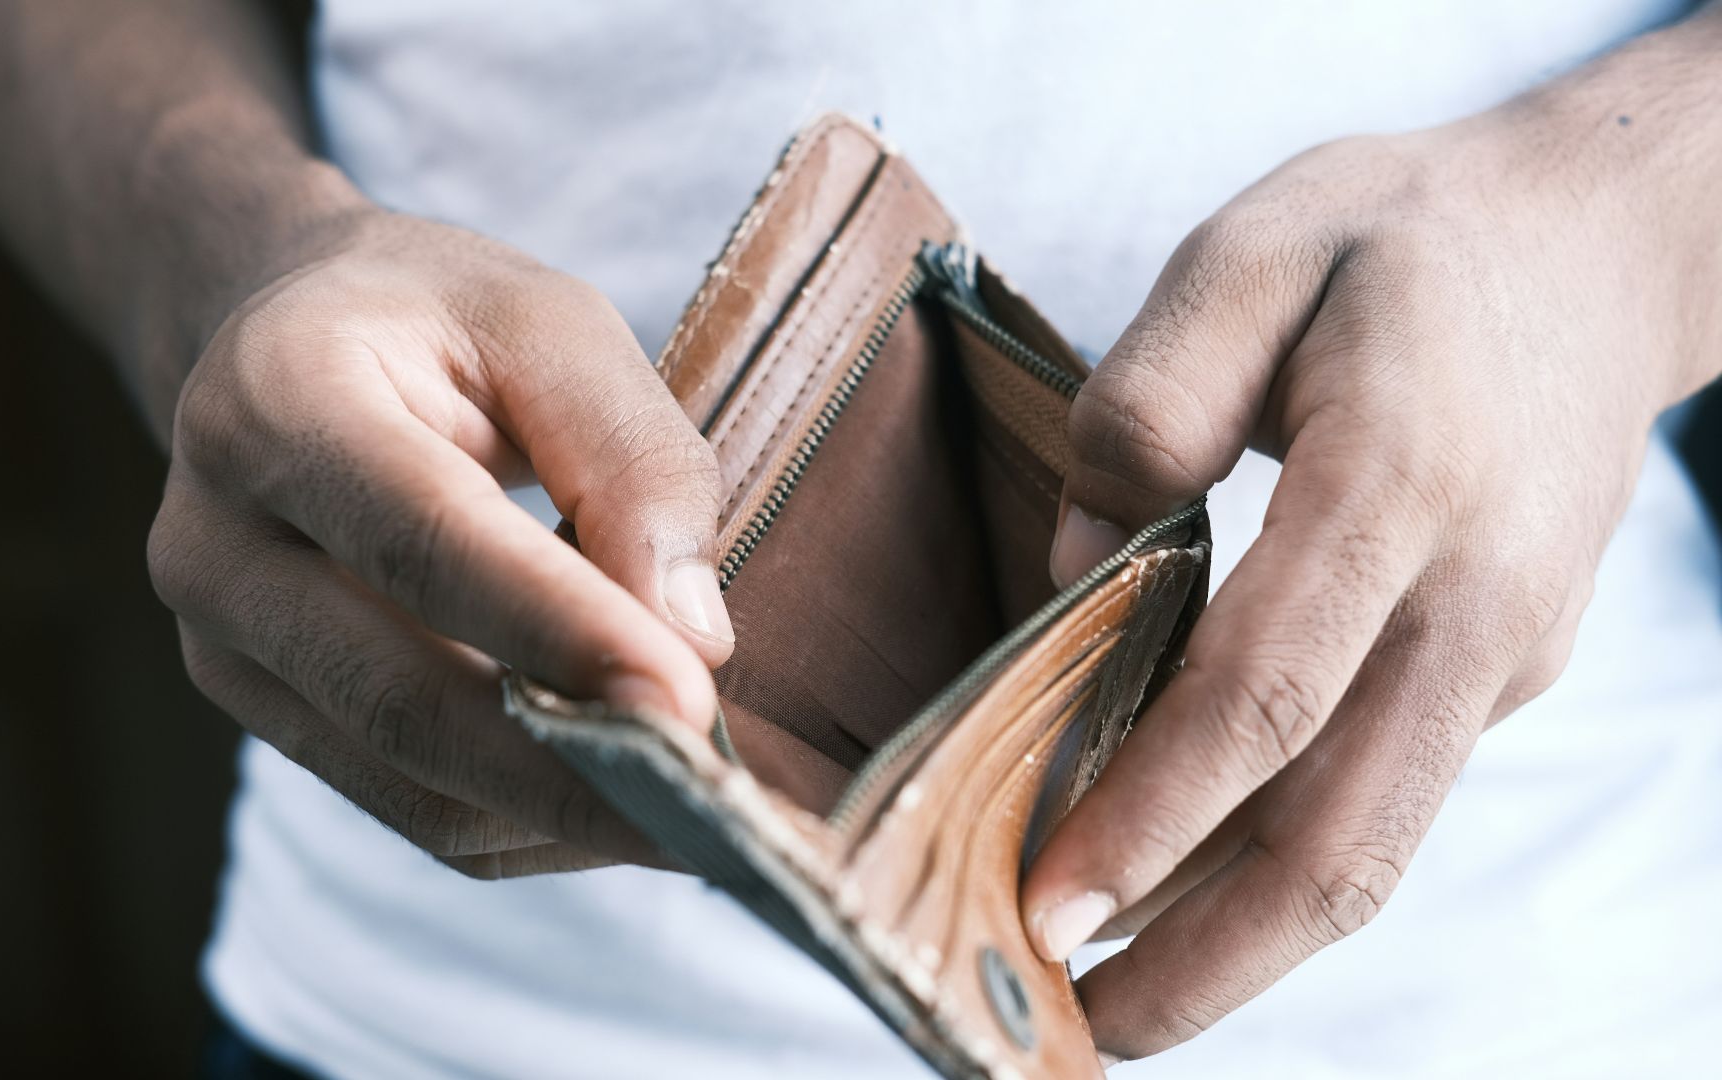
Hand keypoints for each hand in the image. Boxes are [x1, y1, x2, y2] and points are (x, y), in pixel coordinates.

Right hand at [149, 208, 736, 875]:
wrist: (285, 342)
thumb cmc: (435, 321)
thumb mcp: (552, 324)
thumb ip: (630, 459)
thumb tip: (693, 637)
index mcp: (279, 398)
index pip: (425, 542)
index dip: (560, 632)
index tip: (689, 704)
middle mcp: (217, 538)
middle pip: (402, 698)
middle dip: (573, 770)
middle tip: (717, 806)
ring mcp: (222, 645)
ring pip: (409, 784)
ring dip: (564, 814)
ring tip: (695, 811)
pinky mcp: (263, 713)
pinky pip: (411, 810)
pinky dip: (529, 824)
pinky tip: (619, 797)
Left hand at [1022, 23, 1721, 1063]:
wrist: (1594, 250)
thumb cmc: (1398, 244)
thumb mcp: (1255, 251)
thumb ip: (1149, 402)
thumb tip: (1077, 571)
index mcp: (1400, 480)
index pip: (1267, 691)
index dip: (1154, 814)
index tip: (1047, 904)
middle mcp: (1471, 597)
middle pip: (1341, 831)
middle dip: (1205, 957)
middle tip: (1075, 1032)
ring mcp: (1501, 650)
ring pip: (1375, 842)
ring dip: (1247, 947)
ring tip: (1121, 1002)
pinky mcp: (1501, 673)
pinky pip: (1385, 792)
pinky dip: (1285, 865)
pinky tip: (1189, 887)